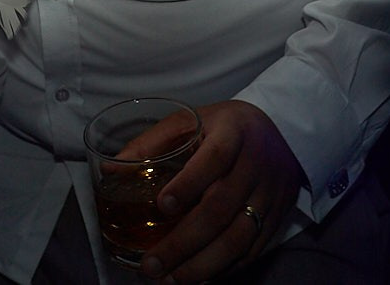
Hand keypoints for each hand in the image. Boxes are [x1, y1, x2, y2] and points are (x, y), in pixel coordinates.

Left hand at [136, 101, 299, 281]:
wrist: (279, 132)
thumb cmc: (223, 127)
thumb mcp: (190, 120)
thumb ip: (152, 143)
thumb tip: (110, 168)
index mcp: (234, 131)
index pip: (215, 158)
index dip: (189, 183)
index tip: (162, 206)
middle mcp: (257, 164)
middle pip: (222, 208)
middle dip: (183, 242)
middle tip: (151, 265)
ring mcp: (270, 194)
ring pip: (239, 238)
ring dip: (202, 265)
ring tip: (170, 280)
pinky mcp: (277, 217)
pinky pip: (252, 251)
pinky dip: (224, 269)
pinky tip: (197, 278)